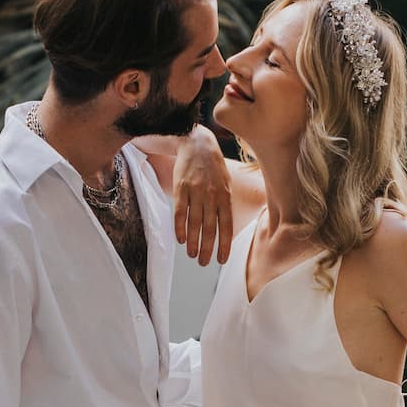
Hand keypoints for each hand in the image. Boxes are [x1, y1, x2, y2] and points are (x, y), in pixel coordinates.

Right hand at [173, 127, 232, 266]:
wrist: (196, 143)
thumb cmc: (213, 167)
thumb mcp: (226, 183)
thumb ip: (226, 204)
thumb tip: (226, 227)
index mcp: (225, 196)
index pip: (227, 226)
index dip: (224, 245)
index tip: (221, 260)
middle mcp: (212, 196)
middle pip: (210, 228)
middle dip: (208, 249)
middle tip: (204, 263)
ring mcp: (196, 192)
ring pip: (194, 223)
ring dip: (193, 242)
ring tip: (192, 255)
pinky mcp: (181, 188)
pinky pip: (180, 212)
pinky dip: (179, 228)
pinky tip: (180, 240)